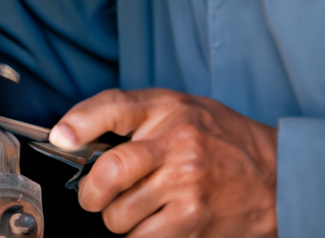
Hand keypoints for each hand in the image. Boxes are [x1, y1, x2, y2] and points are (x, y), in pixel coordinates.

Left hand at [49, 89, 277, 236]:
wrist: (270, 173)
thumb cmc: (214, 135)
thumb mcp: (175, 108)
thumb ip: (131, 118)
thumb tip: (76, 137)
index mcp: (166, 109)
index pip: (116, 107)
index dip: (81, 121)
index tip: (60, 138)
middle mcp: (176, 143)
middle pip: (111, 170)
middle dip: (91, 191)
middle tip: (93, 194)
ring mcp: (187, 185)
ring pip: (121, 214)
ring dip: (116, 217)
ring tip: (135, 206)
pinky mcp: (194, 221)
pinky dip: (137, 236)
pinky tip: (151, 222)